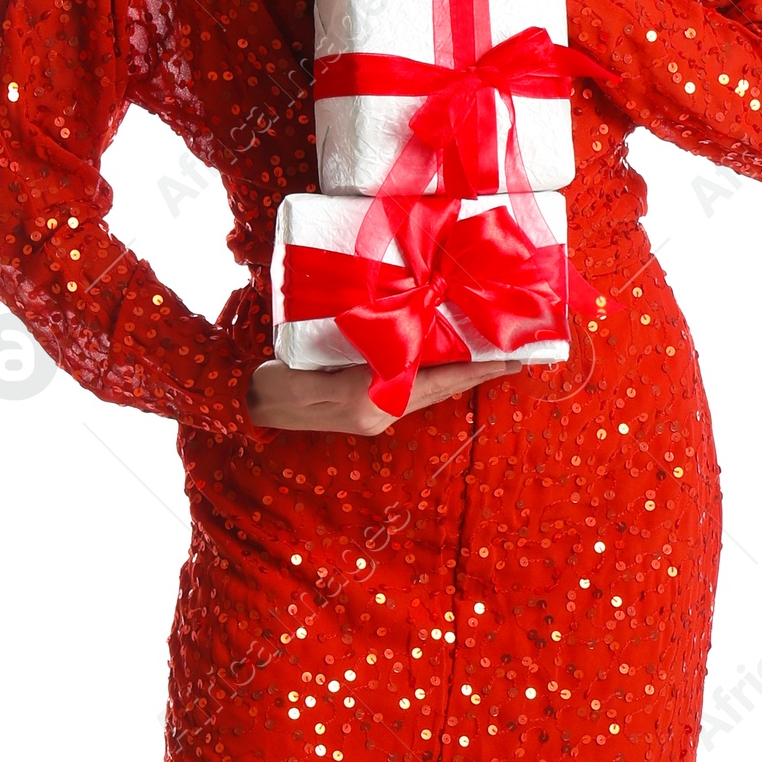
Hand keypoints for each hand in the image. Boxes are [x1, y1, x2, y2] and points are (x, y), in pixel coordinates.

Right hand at [245, 353, 522, 433]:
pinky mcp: (363, 409)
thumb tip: (403, 347)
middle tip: (517, 354)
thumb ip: (356, 364)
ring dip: (459, 372)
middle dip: (478, 371)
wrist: (244, 403)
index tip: (511, 356)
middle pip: (440, 387)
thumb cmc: (273, 379)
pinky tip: (445, 358)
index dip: (474, 367)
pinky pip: (409, 389)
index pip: (435, 381)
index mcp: (369, 402)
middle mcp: (378, 413)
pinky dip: (432, 373)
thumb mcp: (312, 366)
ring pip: (428, 388)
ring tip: (490, 354)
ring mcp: (372, 415)